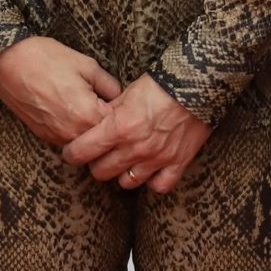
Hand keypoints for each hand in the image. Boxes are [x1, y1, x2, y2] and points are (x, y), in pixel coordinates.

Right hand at [0, 36, 122, 149]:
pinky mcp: (43, 135)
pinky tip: (72, 110)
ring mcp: (55, 137)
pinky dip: (74, 130)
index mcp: (87, 115)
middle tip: (108, 104)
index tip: (126, 104)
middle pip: (102, 140)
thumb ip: (109, 85)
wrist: (7, 61)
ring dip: (91, 131)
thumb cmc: (46, 59)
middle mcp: (72, 133)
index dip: (124, 114)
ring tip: (89, 106)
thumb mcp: (87, 65)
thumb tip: (120, 98)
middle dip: (109, 126)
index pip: (118, 127)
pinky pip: (67, 139)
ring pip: (84, 143)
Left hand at [61, 74, 212, 194]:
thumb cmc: (161, 83)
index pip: (82, 152)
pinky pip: (159, 186)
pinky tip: (150, 171)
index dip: (72, 153)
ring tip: (124, 163)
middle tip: (99, 156)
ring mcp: (157, 158)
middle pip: (101, 172)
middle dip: (96, 164)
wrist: (198, 85)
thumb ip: (110, 111)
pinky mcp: (177, 162)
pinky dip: (152, 181)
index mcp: (118, 127)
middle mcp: (135, 147)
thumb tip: (95, 121)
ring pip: (126, 183)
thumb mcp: (128, 92)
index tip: (72, 151)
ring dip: (121, 174)